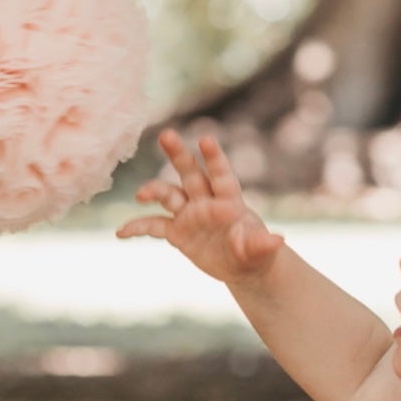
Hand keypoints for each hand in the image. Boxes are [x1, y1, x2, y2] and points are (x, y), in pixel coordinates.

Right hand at [115, 128, 284, 283]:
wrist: (241, 265)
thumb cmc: (254, 253)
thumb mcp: (261, 252)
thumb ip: (264, 244)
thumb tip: (279, 241)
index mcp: (228, 200)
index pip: (220, 174)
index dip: (213, 158)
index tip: (205, 139)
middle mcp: (205, 200)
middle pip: (189, 172)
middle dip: (178, 154)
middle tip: (166, 135)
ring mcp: (188, 213)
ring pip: (168, 194)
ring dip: (154, 190)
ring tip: (142, 194)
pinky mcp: (176, 231)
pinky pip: (154, 225)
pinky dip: (137, 227)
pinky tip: (121, 233)